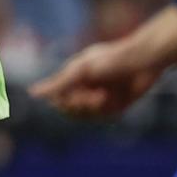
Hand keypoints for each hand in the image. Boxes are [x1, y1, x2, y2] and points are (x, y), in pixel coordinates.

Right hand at [30, 41, 160, 119]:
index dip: (64, 102)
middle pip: (72, 111)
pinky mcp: (116, 105)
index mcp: (75, 78)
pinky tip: (115, 98)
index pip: (59, 99)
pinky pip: (105, 116)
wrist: (144, 61)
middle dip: (81, 105)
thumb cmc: (111, 59)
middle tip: (95, 95)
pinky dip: (108, 110)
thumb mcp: (81, 71)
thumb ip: (58, 84)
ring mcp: (100, 97)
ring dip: (95, 108)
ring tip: (106, 95)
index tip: (75, 94)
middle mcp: (86, 88)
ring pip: (88, 116)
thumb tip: (32, 92)